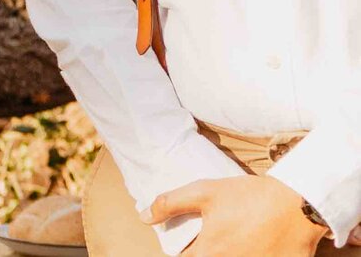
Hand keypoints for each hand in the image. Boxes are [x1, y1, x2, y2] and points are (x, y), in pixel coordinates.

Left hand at [146, 174, 325, 255]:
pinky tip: (254, 245)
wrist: (298, 204)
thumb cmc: (250, 197)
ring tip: (236, 240)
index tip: (191, 242)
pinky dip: (252, 255)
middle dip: (205, 252)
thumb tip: (145, 217)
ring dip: (228, 253)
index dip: (184, 252)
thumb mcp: (205, 192)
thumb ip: (170, 204)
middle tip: (216, 239)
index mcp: (210, 252)